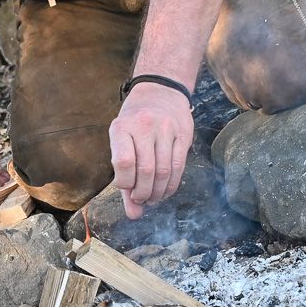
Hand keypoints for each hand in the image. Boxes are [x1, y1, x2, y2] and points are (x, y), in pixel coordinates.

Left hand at [108, 83, 191, 218]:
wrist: (160, 91)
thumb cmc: (135, 122)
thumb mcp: (122, 142)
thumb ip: (125, 179)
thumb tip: (133, 215)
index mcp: (122, 127)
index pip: (123, 163)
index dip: (126, 184)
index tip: (127, 188)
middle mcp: (144, 126)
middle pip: (146, 171)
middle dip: (144, 194)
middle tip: (142, 200)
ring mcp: (166, 129)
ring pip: (164, 171)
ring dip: (158, 192)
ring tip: (153, 198)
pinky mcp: (183, 134)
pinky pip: (179, 166)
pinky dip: (172, 185)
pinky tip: (165, 191)